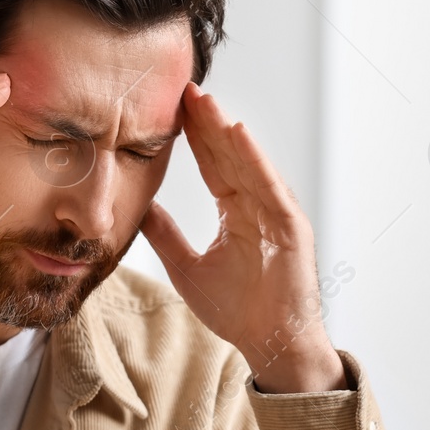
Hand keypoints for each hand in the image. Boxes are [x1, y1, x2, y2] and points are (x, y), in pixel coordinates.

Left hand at [141, 83, 346, 393]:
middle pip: (228, 155)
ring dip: (226, 130)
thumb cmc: (238, 311)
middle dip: (207, 122)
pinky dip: (254, 159)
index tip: (172, 106)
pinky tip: (237, 133)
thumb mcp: (186, 267)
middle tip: (184, 87)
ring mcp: (275, 213)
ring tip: (204, 100)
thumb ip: (165, 235)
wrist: (270, 342)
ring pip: (247, 163)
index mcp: (236, 212)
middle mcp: (257, 206)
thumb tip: (139, 208)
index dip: (193, 136)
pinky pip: (269, 186)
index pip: (211, 165)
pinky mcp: (290, 226)